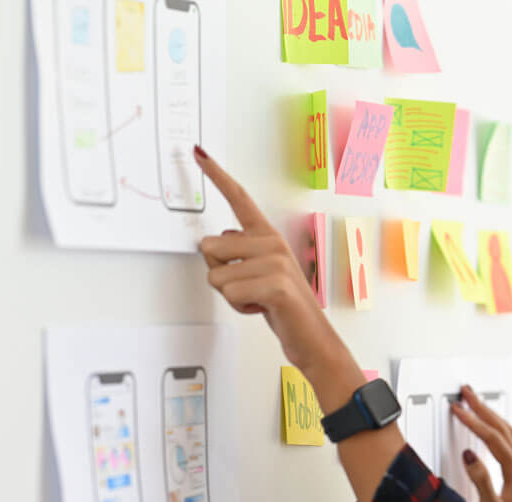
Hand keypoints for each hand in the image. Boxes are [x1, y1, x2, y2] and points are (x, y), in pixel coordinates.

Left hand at [194, 146, 347, 379]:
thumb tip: (219, 238)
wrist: (313, 338)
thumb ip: (241, 251)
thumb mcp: (260, 273)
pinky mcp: (276, 284)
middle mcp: (272, 242)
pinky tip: (262, 308)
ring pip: (215, 274)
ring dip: (230, 295)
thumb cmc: (284, 306)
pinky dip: (240, 307)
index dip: (217, 174)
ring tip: (256, 299)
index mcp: (267, 236)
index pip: (239, 198)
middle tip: (248, 288)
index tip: (199, 153)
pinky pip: (230, 292)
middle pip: (209, 247)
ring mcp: (276, 261)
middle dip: (219, 274)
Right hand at [451, 385, 511, 501]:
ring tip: (476, 403)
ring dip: (493, 417)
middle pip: (505, 431)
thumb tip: (470, 453)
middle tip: (467, 392)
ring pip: (510, 435)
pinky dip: (496, 432)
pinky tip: (487, 430)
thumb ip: (481, 480)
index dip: (476, 422)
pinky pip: (509, 446)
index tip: (459, 409)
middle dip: (485, 409)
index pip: (496, 441)